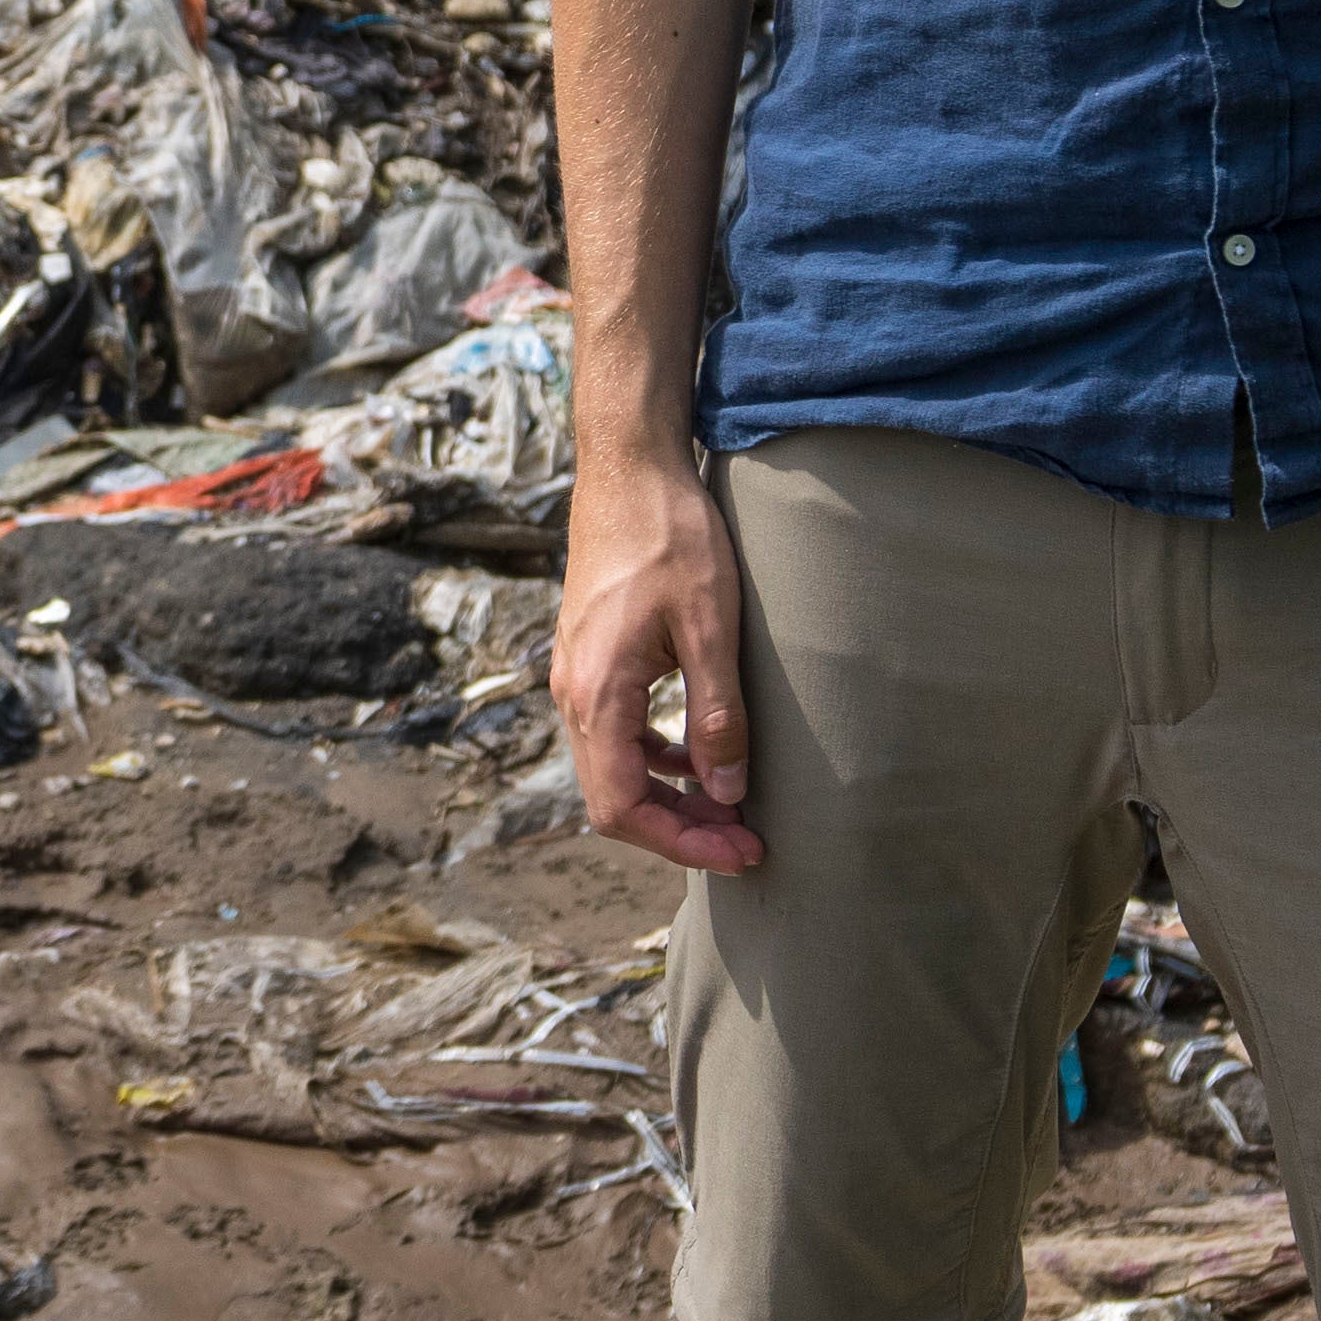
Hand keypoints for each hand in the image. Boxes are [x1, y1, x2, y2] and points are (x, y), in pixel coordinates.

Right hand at [556, 455, 763, 871]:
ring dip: (668, 797)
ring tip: (730, 806)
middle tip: (746, 841)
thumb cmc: (670, 536)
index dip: (683, 844)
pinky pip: (614, 734)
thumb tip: (727, 794)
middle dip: (680, 831)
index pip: (622, 808)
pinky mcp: (589, 660)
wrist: (628, 468)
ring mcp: (576, 676)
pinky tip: (699, 751)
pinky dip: (656, 758)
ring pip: (612, 769)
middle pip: (613, 800)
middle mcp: (573, 693)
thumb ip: (717, 715)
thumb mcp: (710, 626)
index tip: (742, 851)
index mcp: (597, 693)